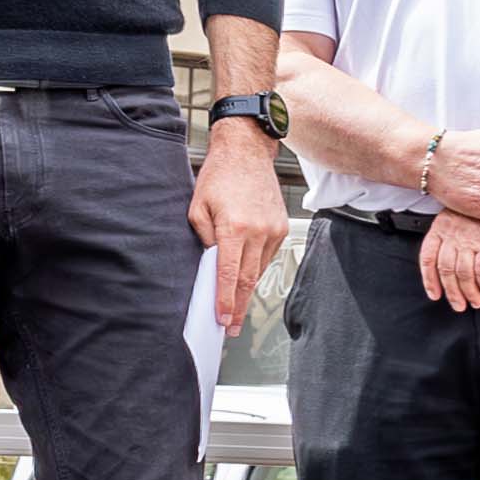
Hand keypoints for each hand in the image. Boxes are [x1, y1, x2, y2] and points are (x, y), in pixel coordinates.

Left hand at [192, 119, 287, 334]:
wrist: (247, 152)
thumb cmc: (219, 177)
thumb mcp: (198, 208)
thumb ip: (203, 239)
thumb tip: (210, 264)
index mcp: (235, 227)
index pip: (230, 275)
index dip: (227, 301)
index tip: (223, 320)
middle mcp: (258, 231)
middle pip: (248, 280)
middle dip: (239, 306)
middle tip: (230, 327)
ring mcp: (273, 230)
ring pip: (260, 271)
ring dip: (248, 291)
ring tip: (236, 309)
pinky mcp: (281, 228)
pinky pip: (267, 257)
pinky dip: (256, 270)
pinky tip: (246, 280)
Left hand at [418, 210, 479, 312]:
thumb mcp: (460, 218)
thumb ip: (452, 238)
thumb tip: (450, 267)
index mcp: (441, 228)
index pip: (428, 258)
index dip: (429, 280)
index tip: (435, 294)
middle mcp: (452, 234)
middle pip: (446, 270)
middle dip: (452, 292)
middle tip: (460, 305)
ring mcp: (469, 239)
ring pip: (462, 273)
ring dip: (469, 292)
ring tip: (476, 301)